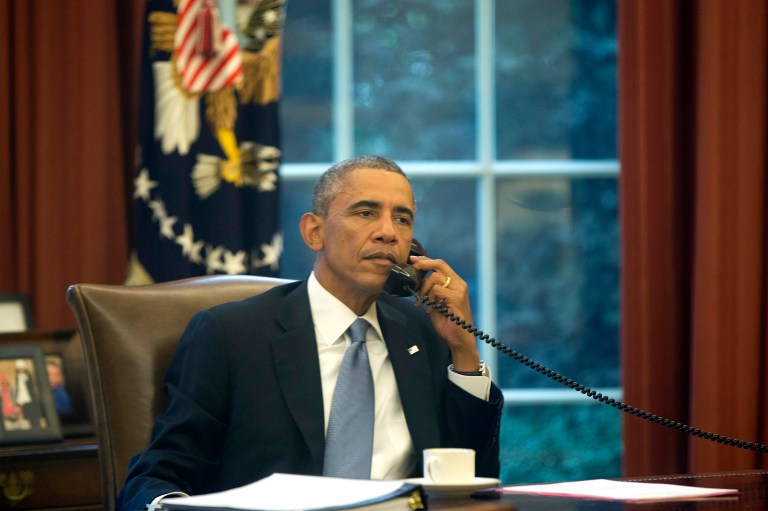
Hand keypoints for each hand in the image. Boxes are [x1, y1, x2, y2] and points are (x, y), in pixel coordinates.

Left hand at [409, 255, 480, 371]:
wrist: (459, 339)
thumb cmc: (448, 322)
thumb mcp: (436, 303)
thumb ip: (430, 291)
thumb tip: (418, 281)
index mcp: (456, 283)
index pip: (440, 264)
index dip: (425, 260)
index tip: (412, 259)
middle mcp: (459, 284)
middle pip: (439, 264)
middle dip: (423, 264)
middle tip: (412, 269)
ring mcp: (459, 291)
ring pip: (435, 278)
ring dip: (424, 289)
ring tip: (422, 302)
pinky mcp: (456, 299)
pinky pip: (437, 290)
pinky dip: (429, 298)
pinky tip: (429, 308)